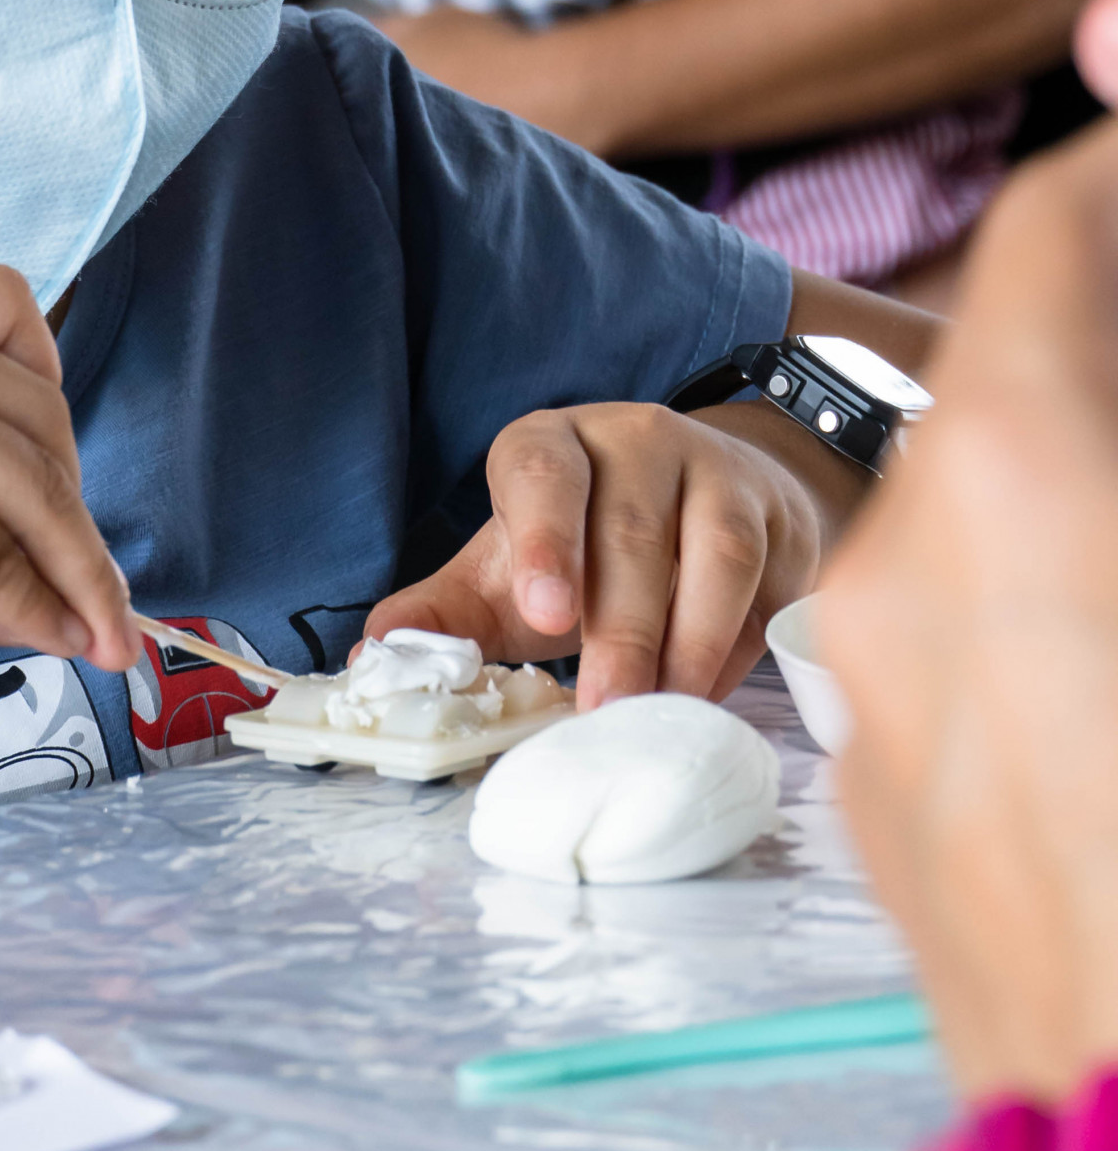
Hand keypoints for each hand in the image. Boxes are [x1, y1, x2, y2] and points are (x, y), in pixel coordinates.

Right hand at [0, 264, 137, 698]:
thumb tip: (63, 594)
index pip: (6, 306)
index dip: (47, 384)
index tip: (55, 460)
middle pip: (40, 413)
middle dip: (73, 505)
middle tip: (85, 577)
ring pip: (38, 491)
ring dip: (82, 572)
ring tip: (101, 633)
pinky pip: (1, 563)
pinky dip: (36, 612)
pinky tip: (50, 642)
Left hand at [367, 400, 824, 705]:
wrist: (694, 500)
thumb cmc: (582, 548)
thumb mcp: (505, 573)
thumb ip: (444, 614)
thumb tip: (372, 658)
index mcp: (550, 446)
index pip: (539, 474)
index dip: (542, 539)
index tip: (543, 615)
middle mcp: (636, 439)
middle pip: (631, 530)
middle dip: (620, 629)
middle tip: (604, 709)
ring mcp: (717, 469)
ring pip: (715, 548)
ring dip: (689, 641)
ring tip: (659, 710)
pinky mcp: (778, 514)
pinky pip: (770, 580)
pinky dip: (742, 643)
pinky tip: (710, 690)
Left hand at [819, 117, 1117, 1102]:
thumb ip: (1116, 410)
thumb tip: (1090, 369)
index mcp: (1014, 473)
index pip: (1048, 235)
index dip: (1115, 180)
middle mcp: (901, 566)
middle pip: (1015, 377)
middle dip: (1107, 353)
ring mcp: (876, 696)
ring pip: (989, 518)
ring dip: (1079, 491)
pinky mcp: (889, 808)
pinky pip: (967, 645)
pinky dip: (1052, 610)